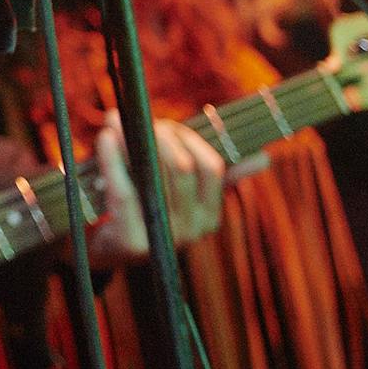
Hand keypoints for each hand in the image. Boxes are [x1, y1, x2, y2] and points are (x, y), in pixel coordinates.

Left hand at [86, 113, 227, 269]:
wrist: (103, 249)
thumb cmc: (143, 208)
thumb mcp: (179, 194)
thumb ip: (213, 177)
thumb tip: (264, 159)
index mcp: (209, 217)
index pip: (212, 168)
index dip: (190, 139)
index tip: (168, 125)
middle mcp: (193, 231)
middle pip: (182, 167)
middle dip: (160, 135)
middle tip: (138, 119)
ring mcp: (164, 238)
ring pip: (154, 174)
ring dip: (132, 139)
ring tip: (116, 120)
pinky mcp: (132, 241)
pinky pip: (124, 189)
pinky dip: (111, 157)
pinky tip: (105, 136)